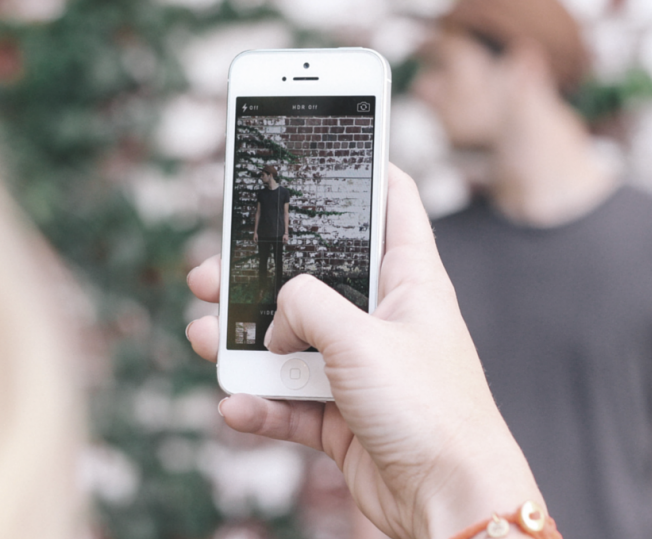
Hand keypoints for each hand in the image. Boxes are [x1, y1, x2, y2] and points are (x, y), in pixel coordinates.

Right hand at [186, 165, 542, 538]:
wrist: (450, 506)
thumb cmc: (430, 411)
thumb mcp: (360, 338)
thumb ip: (306, 306)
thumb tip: (275, 315)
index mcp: (408, 279)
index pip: (392, 201)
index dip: (363, 168)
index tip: (323, 148)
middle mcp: (384, 318)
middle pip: (316, 277)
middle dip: (261, 273)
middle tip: (214, 269)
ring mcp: (362, 368)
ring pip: (291, 341)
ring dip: (244, 342)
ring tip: (201, 335)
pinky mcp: (344, 416)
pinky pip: (290, 401)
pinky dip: (259, 403)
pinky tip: (235, 403)